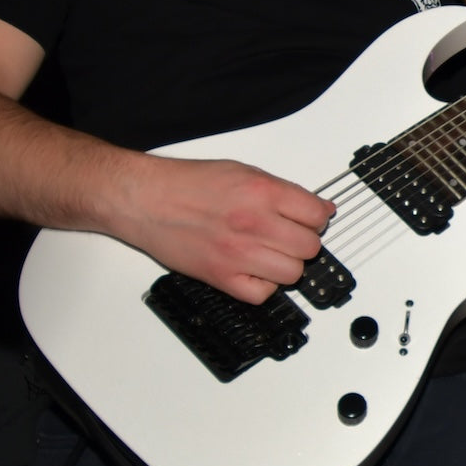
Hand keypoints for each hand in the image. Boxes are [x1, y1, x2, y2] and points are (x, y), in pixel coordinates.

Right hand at [121, 156, 334, 304]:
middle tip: (290, 235)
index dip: (318, 217)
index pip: (317, 215)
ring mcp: (239, 254)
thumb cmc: (188, 184)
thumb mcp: (243, 171)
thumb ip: (283, 191)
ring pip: (293, 274)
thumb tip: (316, 208)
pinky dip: (264, 285)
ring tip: (271, 252)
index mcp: (263, 192)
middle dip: (305, 241)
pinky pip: (263, 294)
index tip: (312, 219)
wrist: (147, 200)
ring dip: (287, 264)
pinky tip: (255, 269)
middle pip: (310, 247)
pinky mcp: (222, 278)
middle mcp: (255, 224)